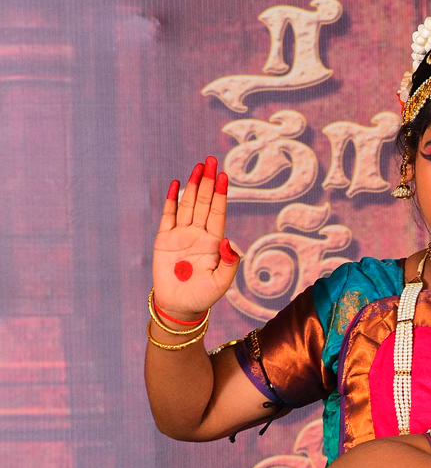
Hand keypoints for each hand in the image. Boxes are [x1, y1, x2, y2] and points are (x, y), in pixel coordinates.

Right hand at [152, 157, 240, 322]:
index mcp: (214, 243)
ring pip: (188, 205)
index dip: (221, 194)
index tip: (225, 176)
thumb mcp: (222, 283)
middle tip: (211, 160)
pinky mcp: (164, 239)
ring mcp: (181, 235)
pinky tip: (177, 185)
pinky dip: (172, 200)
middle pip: (204, 203)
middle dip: (208, 182)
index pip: (218, 213)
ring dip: (193, 185)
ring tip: (198, 167)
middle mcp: (198, 234)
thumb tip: (229, 241)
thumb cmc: (203, 297)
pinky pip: (168, 216)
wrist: (179, 307)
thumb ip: (229, 263)